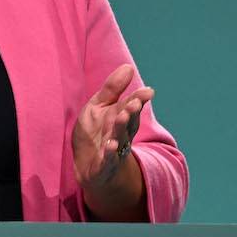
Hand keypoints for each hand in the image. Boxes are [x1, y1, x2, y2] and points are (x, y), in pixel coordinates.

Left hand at [72, 64, 152, 216]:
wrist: (89, 168)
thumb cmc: (95, 134)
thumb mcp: (98, 108)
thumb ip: (112, 89)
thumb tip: (129, 67)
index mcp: (120, 118)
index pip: (130, 107)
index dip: (138, 99)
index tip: (148, 91)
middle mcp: (120, 134)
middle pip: (128, 122)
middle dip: (132, 112)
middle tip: (135, 101)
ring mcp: (113, 151)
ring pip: (120, 138)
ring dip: (122, 128)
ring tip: (123, 116)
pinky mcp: (103, 166)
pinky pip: (108, 160)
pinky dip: (110, 153)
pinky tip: (111, 145)